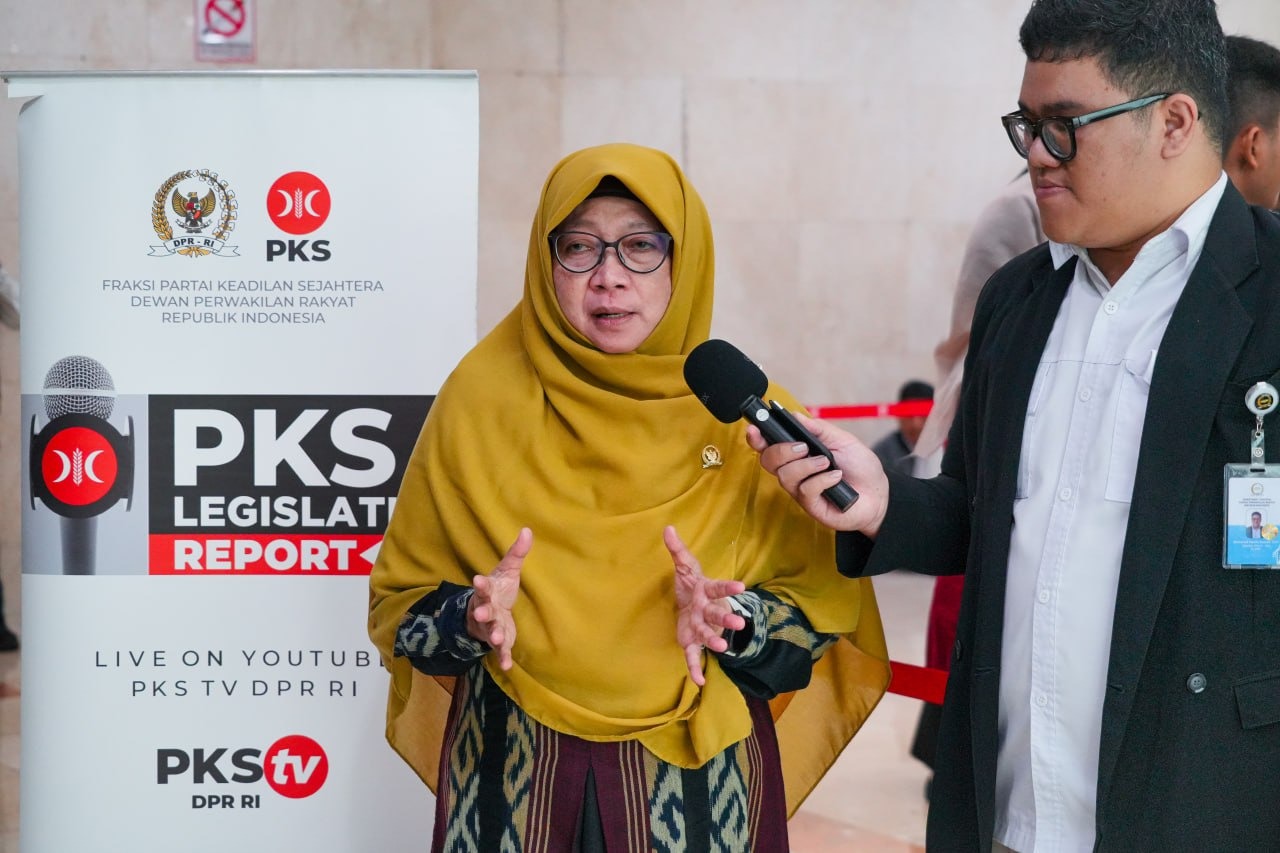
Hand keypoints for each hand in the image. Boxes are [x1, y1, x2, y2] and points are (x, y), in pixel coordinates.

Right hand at [467, 527, 530, 670]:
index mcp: (487, 591)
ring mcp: (490, 627)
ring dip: (493, 635)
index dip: (480, 584)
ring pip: (490, 631)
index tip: (477, 580)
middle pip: (482, 611)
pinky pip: (499, 650)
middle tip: (482, 613)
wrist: (488, 612)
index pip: (483, 587)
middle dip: (482, 613)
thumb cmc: (499, 588)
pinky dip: (502, 658)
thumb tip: (527, 530)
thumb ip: (516, 553)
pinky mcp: (498, 641)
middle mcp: (485, 610)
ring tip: (498, 639)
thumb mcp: (508, 570)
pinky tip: (508, 666)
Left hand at [666, 525, 745, 686]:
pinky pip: (694, 656)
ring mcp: (702, 628)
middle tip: (739, 623)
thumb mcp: (684, 566)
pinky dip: (696, 669)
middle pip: (718, 614)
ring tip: (723, 649)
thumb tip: (667, 528)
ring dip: (715, 641)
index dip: (729, 587)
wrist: (691, 606)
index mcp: (706, 591)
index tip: (741, 587)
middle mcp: (708, 611)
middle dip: (728, 619)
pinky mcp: (692, 642)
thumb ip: (677, 550)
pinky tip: (699, 683)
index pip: (719, 587)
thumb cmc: (691, 585)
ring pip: (708, 635)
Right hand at [746, 412, 888, 535]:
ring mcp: (800, 490)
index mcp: (798, 454)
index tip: (755, 429)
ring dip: (806, 465)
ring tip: (827, 462)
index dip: (757, 438)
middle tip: (803, 447)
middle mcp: (794, 472)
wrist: (880, 494)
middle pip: (768, 460)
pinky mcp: (811, 505)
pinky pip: (805, 490)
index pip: (768, 446)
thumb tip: (795, 416)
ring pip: (785, 476)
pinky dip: (822, 480)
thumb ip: (819, 429)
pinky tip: (836, 478)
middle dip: (781, 450)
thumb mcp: (842, 440)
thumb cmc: (860, 467)